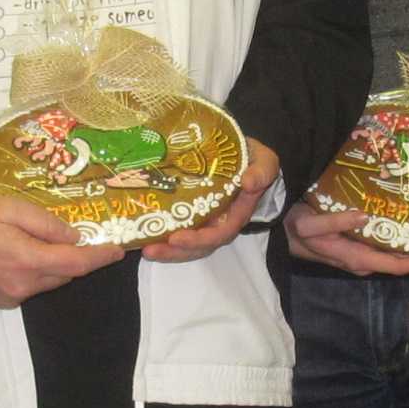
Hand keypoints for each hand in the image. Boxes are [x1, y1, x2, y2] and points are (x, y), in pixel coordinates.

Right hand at [0, 194, 121, 307]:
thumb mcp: (10, 208)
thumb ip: (46, 223)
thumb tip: (74, 236)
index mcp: (26, 260)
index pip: (76, 264)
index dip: (100, 258)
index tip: (117, 250)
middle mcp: (22, 286)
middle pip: (65, 275)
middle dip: (74, 258)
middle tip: (75, 237)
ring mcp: (11, 298)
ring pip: (49, 283)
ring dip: (54, 267)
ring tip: (39, 243)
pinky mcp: (1, 302)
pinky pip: (31, 289)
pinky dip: (35, 274)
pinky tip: (19, 256)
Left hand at [144, 138, 281, 263]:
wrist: (245, 156)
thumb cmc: (255, 161)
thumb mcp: (265, 162)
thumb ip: (262, 172)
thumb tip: (249, 182)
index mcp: (236, 214)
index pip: (220, 234)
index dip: (199, 240)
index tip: (178, 238)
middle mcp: (220, 222)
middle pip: (199, 246)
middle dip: (176, 252)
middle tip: (151, 250)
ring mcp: (205, 220)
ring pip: (187, 244)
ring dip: (166, 250)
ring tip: (145, 249)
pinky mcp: (192, 214)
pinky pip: (178, 229)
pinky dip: (162, 235)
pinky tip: (143, 235)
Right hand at [280, 197, 408, 275]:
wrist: (279, 231)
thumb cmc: (293, 227)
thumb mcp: (308, 225)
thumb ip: (334, 222)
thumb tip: (364, 216)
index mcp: (356, 258)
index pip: (397, 266)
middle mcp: (364, 260)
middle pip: (403, 263)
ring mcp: (363, 254)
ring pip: (397, 255)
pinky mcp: (360, 245)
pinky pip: (388, 246)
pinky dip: (405, 239)